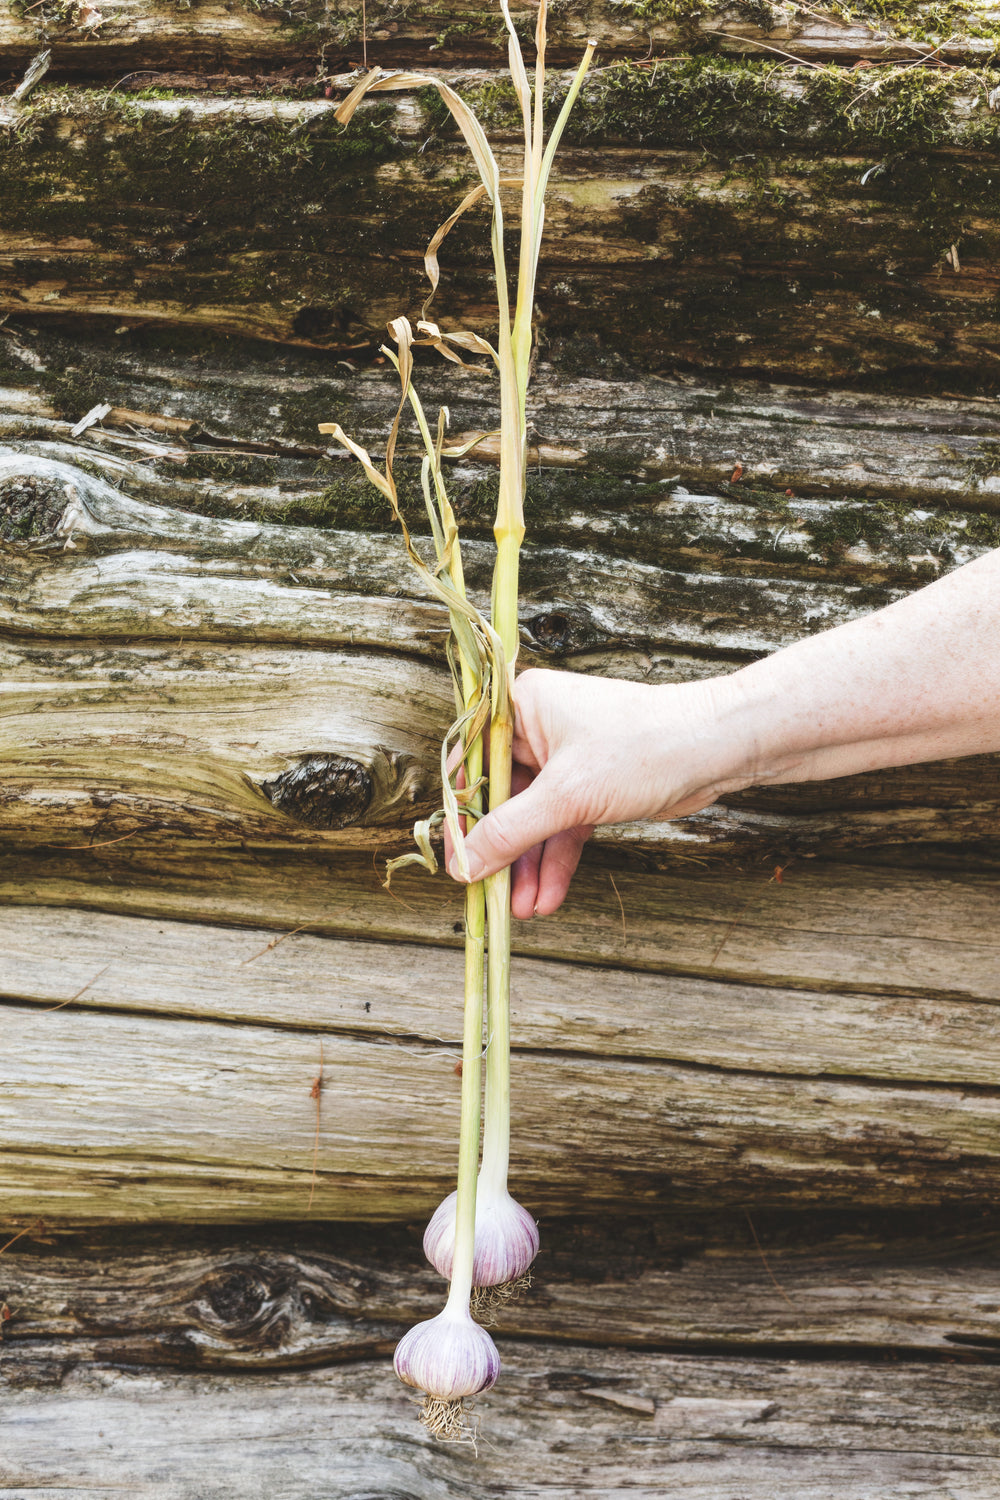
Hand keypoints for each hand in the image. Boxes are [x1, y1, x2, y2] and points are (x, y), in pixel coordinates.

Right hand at [449, 668, 742, 915]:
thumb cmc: (641, 747)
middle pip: (502, 799)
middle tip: (490, 895)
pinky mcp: (590, 787)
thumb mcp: (566, 795)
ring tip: (523, 910)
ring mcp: (564, 760)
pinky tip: (549, 895)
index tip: (457, 861)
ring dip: (529, 866)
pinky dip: (556, 860)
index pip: (471, 765)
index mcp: (520, 707)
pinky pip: (561, 828)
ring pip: (533, 821)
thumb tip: (466, 863)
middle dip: (502, 852)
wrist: (715, 749)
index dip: (462, 816)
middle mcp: (537, 729)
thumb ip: (510, 831)